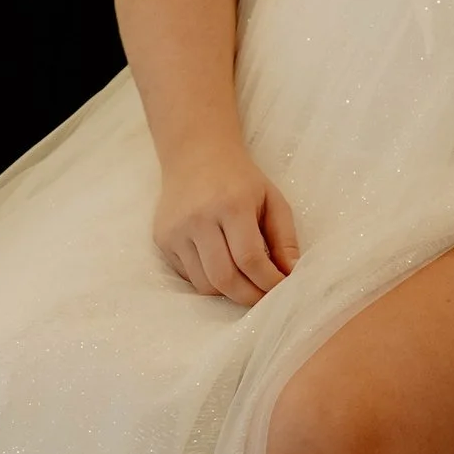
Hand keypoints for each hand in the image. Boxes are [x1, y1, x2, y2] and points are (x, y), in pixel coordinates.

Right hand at [153, 147, 299, 303]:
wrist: (195, 154)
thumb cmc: (241, 179)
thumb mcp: (272, 199)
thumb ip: (285, 237)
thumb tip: (290, 273)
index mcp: (231, 205)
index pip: (250, 259)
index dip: (268, 282)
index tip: (280, 288)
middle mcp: (199, 219)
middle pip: (224, 278)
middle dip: (248, 296)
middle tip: (264, 298)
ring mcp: (176, 230)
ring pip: (204, 283)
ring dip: (228, 292)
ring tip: (245, 283)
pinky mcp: (162, 239)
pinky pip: (188, 276)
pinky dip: (208, 281)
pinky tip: (221, 266)